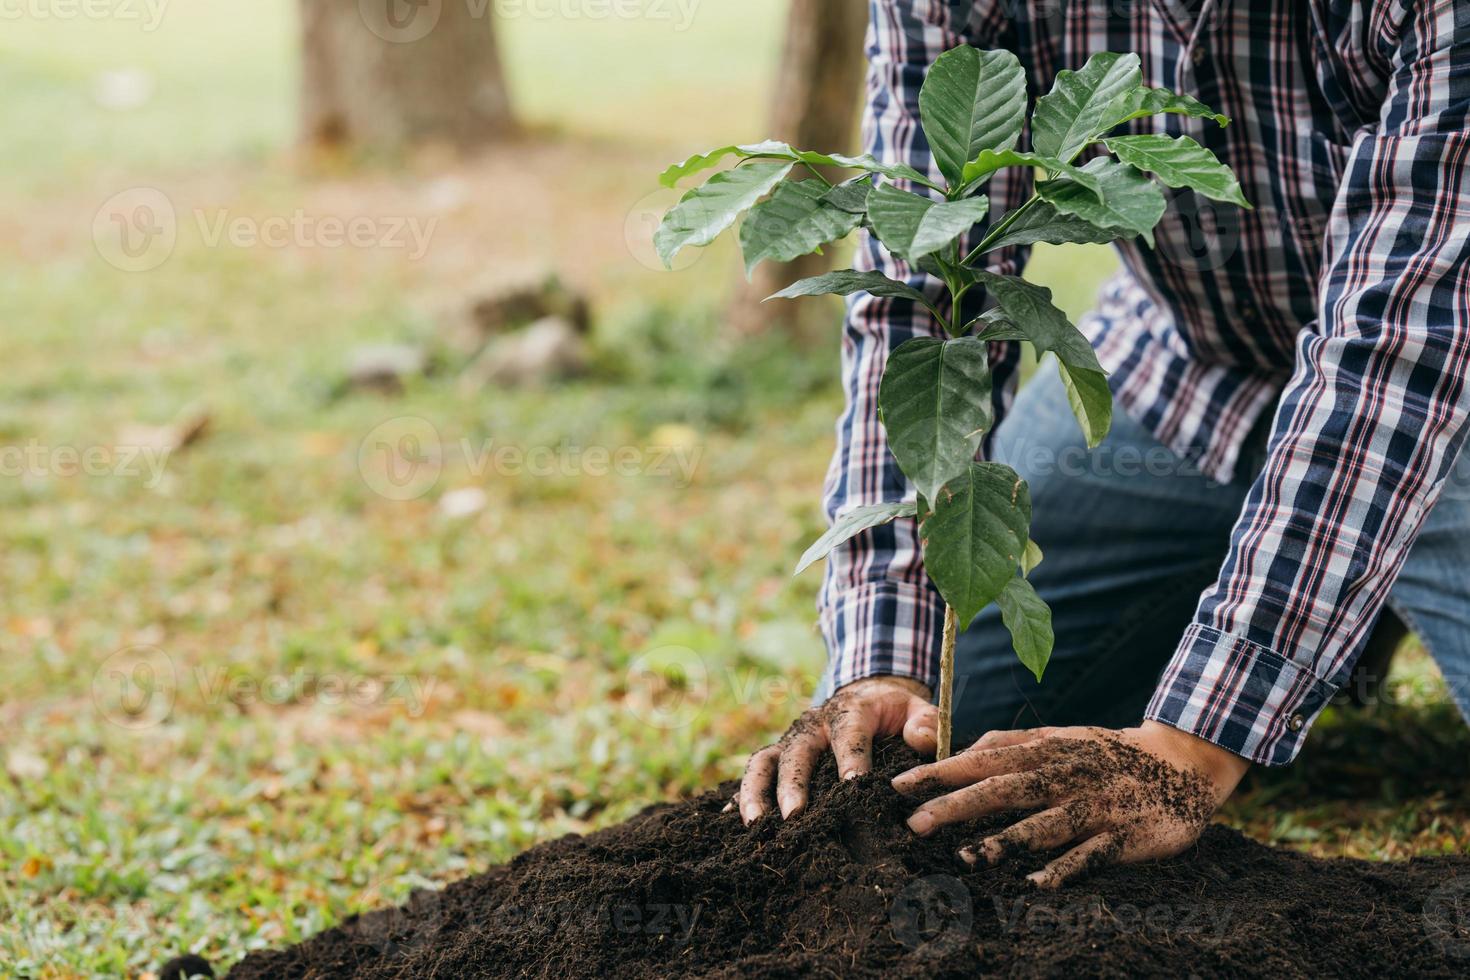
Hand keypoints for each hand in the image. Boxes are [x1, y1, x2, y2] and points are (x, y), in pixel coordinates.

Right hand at [729, 675, 936, 824]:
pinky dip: (743, 796)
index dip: (851, 758)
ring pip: (765, 762)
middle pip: (798, 751)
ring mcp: (791, 741)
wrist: (866, 698)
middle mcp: (813, 724)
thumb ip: (925, 722)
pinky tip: (738, 823)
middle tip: (796, 816)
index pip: (849, 733)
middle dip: (794, 784)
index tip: (854, 787)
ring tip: (757, 825)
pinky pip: (756, 774)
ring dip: (757, 792)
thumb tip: (920, 739)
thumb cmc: (893, 712)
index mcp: (849, 710)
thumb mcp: (915, 709)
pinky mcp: (779, 756)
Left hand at [892, 721, 1249, 887]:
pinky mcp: (1126, 836)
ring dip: (1005, 841)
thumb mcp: (1059, 736)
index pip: (983, 759)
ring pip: (1045, 823)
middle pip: (1004, 789)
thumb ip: (1011, 744)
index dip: (941, 772)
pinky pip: (1092, 855)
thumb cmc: (1107, 753)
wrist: (1184, 762)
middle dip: (957, 806)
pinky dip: (1064, 868)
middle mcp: (1066, 775)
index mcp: (1047, 750)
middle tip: (914, 825)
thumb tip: (958, 750)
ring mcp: (1096, 805)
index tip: (898, 786)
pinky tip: (1036, 883)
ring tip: (967, 858)